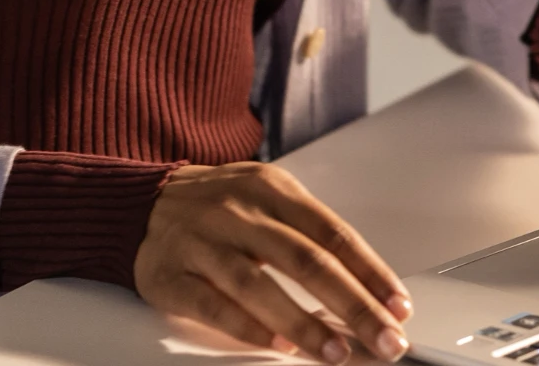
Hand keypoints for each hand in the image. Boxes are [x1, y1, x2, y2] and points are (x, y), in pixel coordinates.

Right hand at [135, 161, 412, 361]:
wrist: (141, 204)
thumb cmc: (218, 206)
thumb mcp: (267, 199)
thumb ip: (310, 236)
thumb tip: (366, 288)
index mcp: (272, 189)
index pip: (333, 233)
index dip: (370, 272)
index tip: (398, 305)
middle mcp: (239, 211)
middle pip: (306, 259)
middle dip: (353, 304)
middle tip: (383, 338)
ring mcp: (203, 242)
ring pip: (259, 285)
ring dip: (305, 323)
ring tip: (338, 351)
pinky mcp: (171, 275)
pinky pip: (214, 305)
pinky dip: (249, 327)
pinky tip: (279, 343)